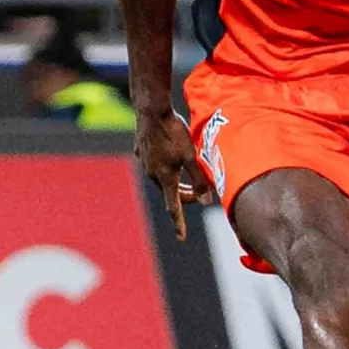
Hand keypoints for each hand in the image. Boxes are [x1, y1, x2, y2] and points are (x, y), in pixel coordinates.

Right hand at [135, 110, 207, 240]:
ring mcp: (145, 162)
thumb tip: (207, 201)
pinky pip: (153, 164)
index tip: (181, 237)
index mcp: (165, 178)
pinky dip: (164, 165)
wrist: (151, 110)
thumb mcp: (191, 155)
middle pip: (170, 193)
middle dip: (184, 197)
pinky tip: (169, 152)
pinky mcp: (141, 151)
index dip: (179, 223)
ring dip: (175, 180)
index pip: (174, 207)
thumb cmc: (174, 132)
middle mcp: (152, 174)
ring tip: (186, 171)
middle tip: (199, 193)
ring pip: (162, 178)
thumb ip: (199, 179)